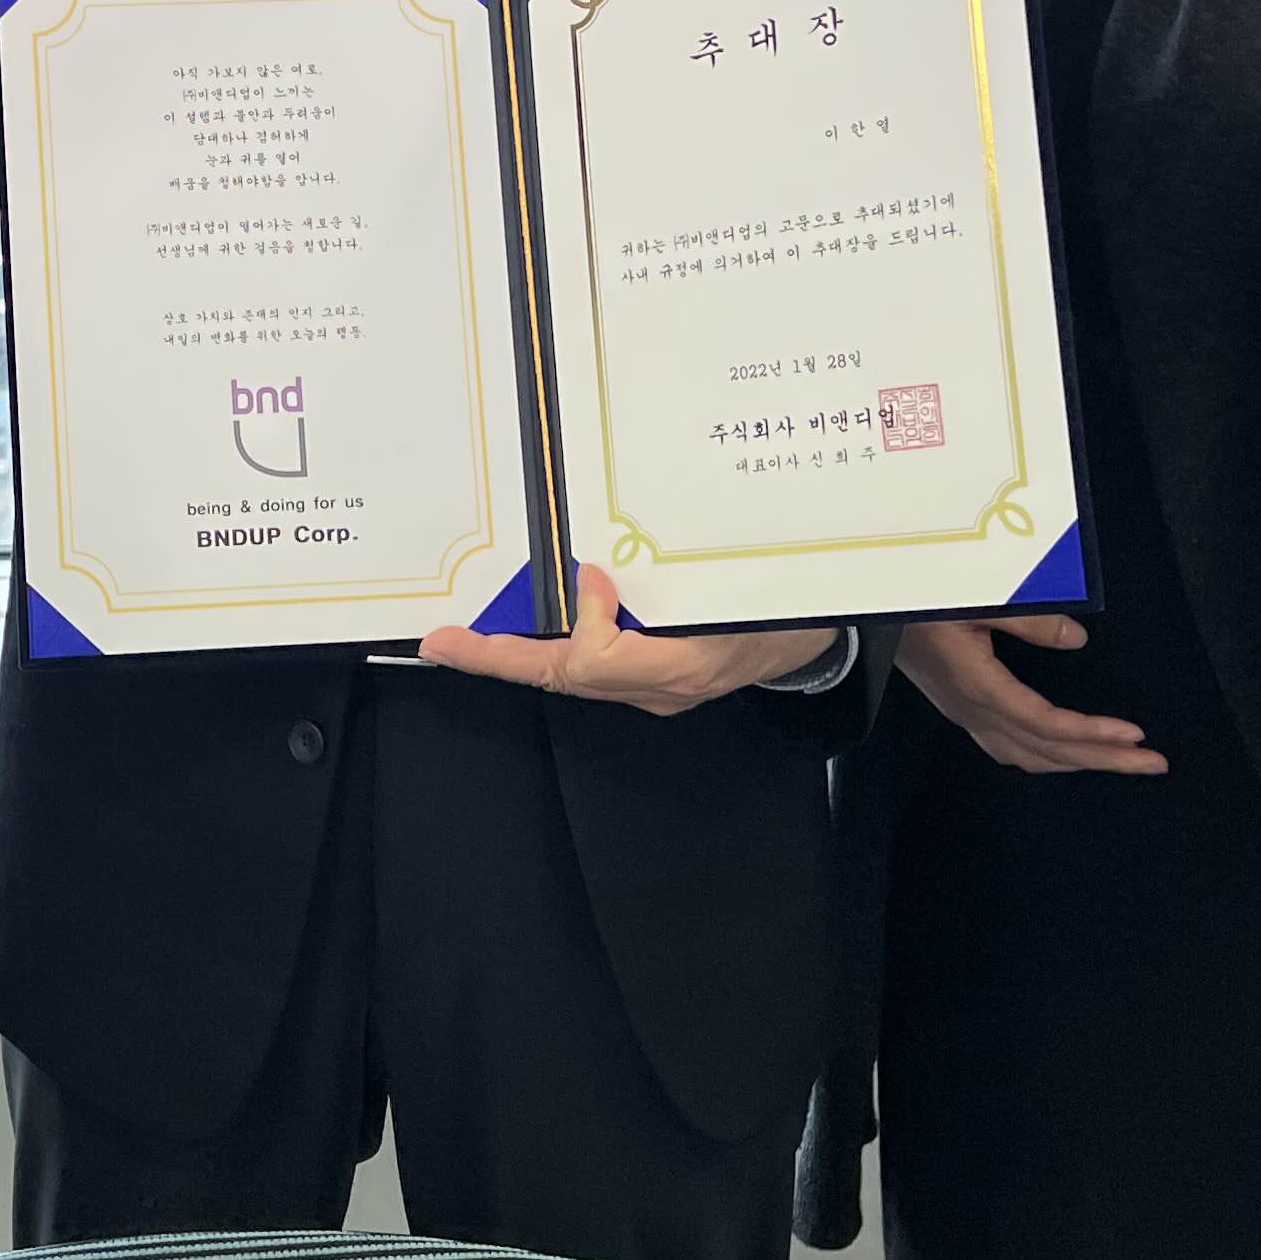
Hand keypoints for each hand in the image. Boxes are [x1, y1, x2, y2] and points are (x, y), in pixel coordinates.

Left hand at [417, 567, 838, 717]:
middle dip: (499, 659)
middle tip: (442, 645)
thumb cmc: (781, 616)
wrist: (818, 642)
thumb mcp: (733, 606)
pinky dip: (555, 644)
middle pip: (562, 676)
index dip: (577, 622)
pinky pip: (591, 665)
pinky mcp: (654, 673)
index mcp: (678, 668)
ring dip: (518, 655)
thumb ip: (664, 598)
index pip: (596, 663)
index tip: (588, 574)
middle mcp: (657, 685)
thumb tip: (593, 580)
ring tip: (464, 641)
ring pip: (570, 673)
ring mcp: (654, 684)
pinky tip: (528, 625)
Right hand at [894, 615, 1164, 775]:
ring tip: (1120, 760)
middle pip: (1047, 750)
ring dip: (1077, 762)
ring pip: (1028, 756)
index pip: (1045, 723)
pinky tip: (1064, 752)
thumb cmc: (916, 597)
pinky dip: (1046, 755)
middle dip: (1103, 759)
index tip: (1135, 735)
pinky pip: (1008, 748)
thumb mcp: (974, 597)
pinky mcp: (960, 708)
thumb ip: (1027, 619)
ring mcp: (963, 714)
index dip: (1092, 734)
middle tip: (1153, 763)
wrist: (859, 610)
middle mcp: (972, 710)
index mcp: (977, 685)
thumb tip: (1077, 640)